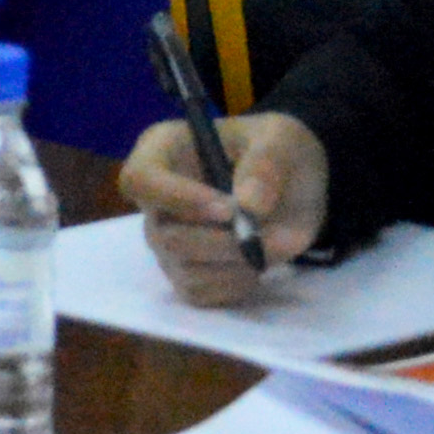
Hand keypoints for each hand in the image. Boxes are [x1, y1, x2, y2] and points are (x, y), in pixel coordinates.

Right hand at [123, 109, 324, 299]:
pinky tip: (255, 264)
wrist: (293, 185)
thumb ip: (267, 165)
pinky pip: (199, 293)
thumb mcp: (283, 140)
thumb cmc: (277, 150)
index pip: (140, 180)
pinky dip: (234, 286)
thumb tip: (248, 206)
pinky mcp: (185, 271)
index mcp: (162, 150)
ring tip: (266, 245)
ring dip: (233, 265)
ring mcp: (166, 239)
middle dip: (219, 241)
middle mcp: (154, 199)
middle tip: (261, 234)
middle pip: (163, 234)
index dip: (177, 198)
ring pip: (183, 269)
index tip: (229, 210)